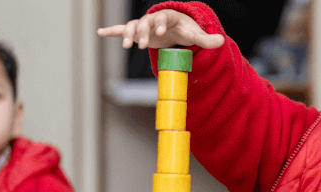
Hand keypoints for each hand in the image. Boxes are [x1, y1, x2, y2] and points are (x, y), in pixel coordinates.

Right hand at [97, 9, 223, 49]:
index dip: (160, 24)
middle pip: (145, 23)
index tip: (160, 32)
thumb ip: (207, 39)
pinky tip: (99, 33)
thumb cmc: (186, 29)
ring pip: (133, 27)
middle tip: (142, 44)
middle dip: (143, 33)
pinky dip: (111, 31)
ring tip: (125, 45)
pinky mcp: (138, 33)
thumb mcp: (196, 34)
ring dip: (128, 35)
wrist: (177, 28)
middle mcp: (153, 19)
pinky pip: (122, 30)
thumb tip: (221, 41)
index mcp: (168, 17)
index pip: (162, 18)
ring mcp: (144, 26)